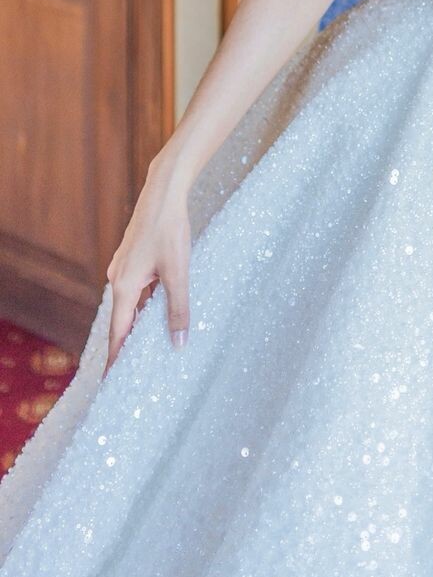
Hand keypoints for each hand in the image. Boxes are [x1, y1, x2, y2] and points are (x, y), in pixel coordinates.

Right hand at [104, 156, 191, 376]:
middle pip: (122, 320)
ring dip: (138, 324)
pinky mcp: (134, 259)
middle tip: (132, 372)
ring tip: (146, 348)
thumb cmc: (169, 231)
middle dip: (127, 345)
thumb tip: (177, 344)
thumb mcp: (178, 273)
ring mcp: (125, 268)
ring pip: (131, 304)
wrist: (164, 193)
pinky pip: (137, 290)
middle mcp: (118, 279)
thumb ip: (178, 309)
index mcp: (124, 287)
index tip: (109, 383)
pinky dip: (144, 305)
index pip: (118, 333)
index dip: (115, 359)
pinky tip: (157, 311)